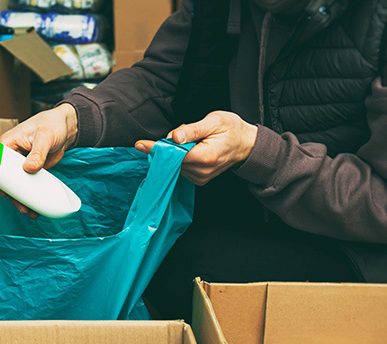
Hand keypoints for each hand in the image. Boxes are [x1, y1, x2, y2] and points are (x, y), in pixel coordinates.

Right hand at [0, 103, 78, 218]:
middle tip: (21, 207)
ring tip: (30, 212)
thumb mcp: (45, 137)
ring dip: (21, 199)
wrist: (66, 127)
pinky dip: (31, 196)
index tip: (4, 193)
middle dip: (12, 195)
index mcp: (7, 144)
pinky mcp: (32, 170)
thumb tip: (29, 168)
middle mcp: (11, 155)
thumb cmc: (52, 125)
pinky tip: (35, 207)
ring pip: (17, 185)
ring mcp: (21, 164)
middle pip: (6, 179)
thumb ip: (38, 152)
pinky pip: (28, 185)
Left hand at [134, 111, 256, 185]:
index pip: (174, 154)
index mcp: (205, 157)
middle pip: (172, 159)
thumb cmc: (233, 129)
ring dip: (177, 151)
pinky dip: (181, 158)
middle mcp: (201, 171)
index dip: (156, 148)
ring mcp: (200, 178)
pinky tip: (193, 149)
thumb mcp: (215, 121)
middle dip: (171, 145)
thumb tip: (174, 137)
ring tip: (195, 140)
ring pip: (175, 164)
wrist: (247, 145)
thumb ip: (193, 130)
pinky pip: (181, 168)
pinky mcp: (199, 179)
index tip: (139, 144)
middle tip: (185, 132)